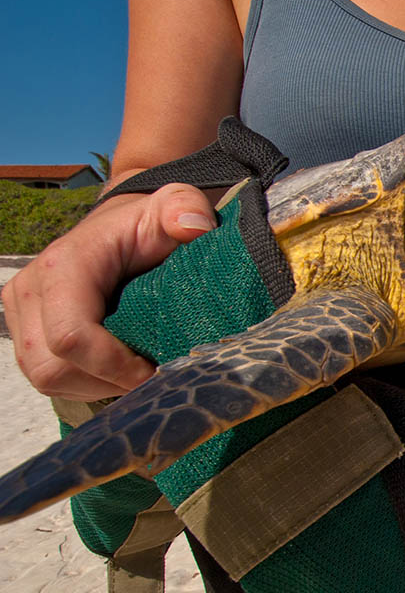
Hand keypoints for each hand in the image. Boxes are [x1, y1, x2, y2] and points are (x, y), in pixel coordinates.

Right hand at [1, 183, 216, 400]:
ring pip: (50, 380)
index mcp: (63, 266)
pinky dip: (89, 382)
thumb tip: (193, 227)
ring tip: (139, 371)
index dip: (115, 367)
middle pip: (55, 369)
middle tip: (153, 374)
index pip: (71, 338)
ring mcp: (23, 315)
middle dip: (109, 382)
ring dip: (99, 386)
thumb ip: (185, 207)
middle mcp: (30, 291)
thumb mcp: (175, 206)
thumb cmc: (150, 223)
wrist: (122, 228)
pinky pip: (51, 378)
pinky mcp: (28, 334)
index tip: (156, 370)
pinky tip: (121, 369)